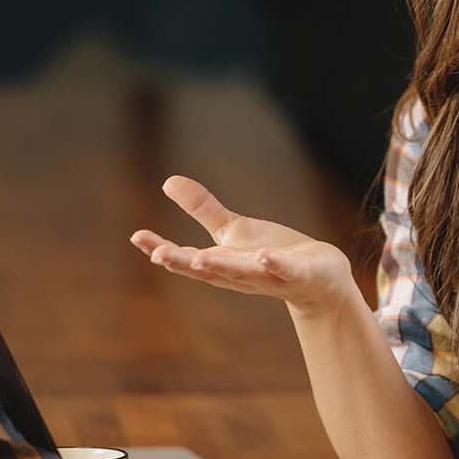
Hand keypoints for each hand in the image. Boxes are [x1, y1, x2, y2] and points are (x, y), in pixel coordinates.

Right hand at [130, 176, 353, 315]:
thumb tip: (167, 180)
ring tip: (201, 257)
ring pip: (243, 274)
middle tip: (159, 255)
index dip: (163, 250)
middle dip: (185, 264)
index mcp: (222, 265)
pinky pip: (287, 272)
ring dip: (223, 267)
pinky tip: (264, 255)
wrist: (320, 278)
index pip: (187, 259)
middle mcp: (241, 275)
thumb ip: (202, 209)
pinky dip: (275, 265)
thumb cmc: (271, 255)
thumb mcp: (233, 230)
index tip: (138, 237)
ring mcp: (270, 278)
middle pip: (209, 271)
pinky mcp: (300, 275)